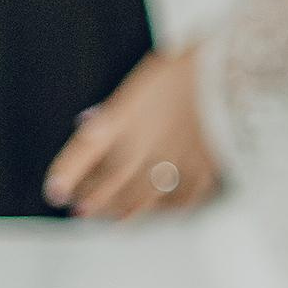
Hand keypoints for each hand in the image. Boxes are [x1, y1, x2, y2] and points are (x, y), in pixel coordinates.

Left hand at [45, 49, 221, 220]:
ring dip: (122, 211)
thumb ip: (114, 112)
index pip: (81, 155)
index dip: (65, 177)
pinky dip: (168, 209)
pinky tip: (161, 211)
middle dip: (91, 201)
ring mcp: (173, 162)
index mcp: (122, 121)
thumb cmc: (185, 70)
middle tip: (81, 209)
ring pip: (141, 200)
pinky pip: (182, 200)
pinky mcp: (204, 169)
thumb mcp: (138, 84)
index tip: (55, 192)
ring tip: (112, 218)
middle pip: (108, 186)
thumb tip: (92, 124)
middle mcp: (143, 147)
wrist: (233, 69)